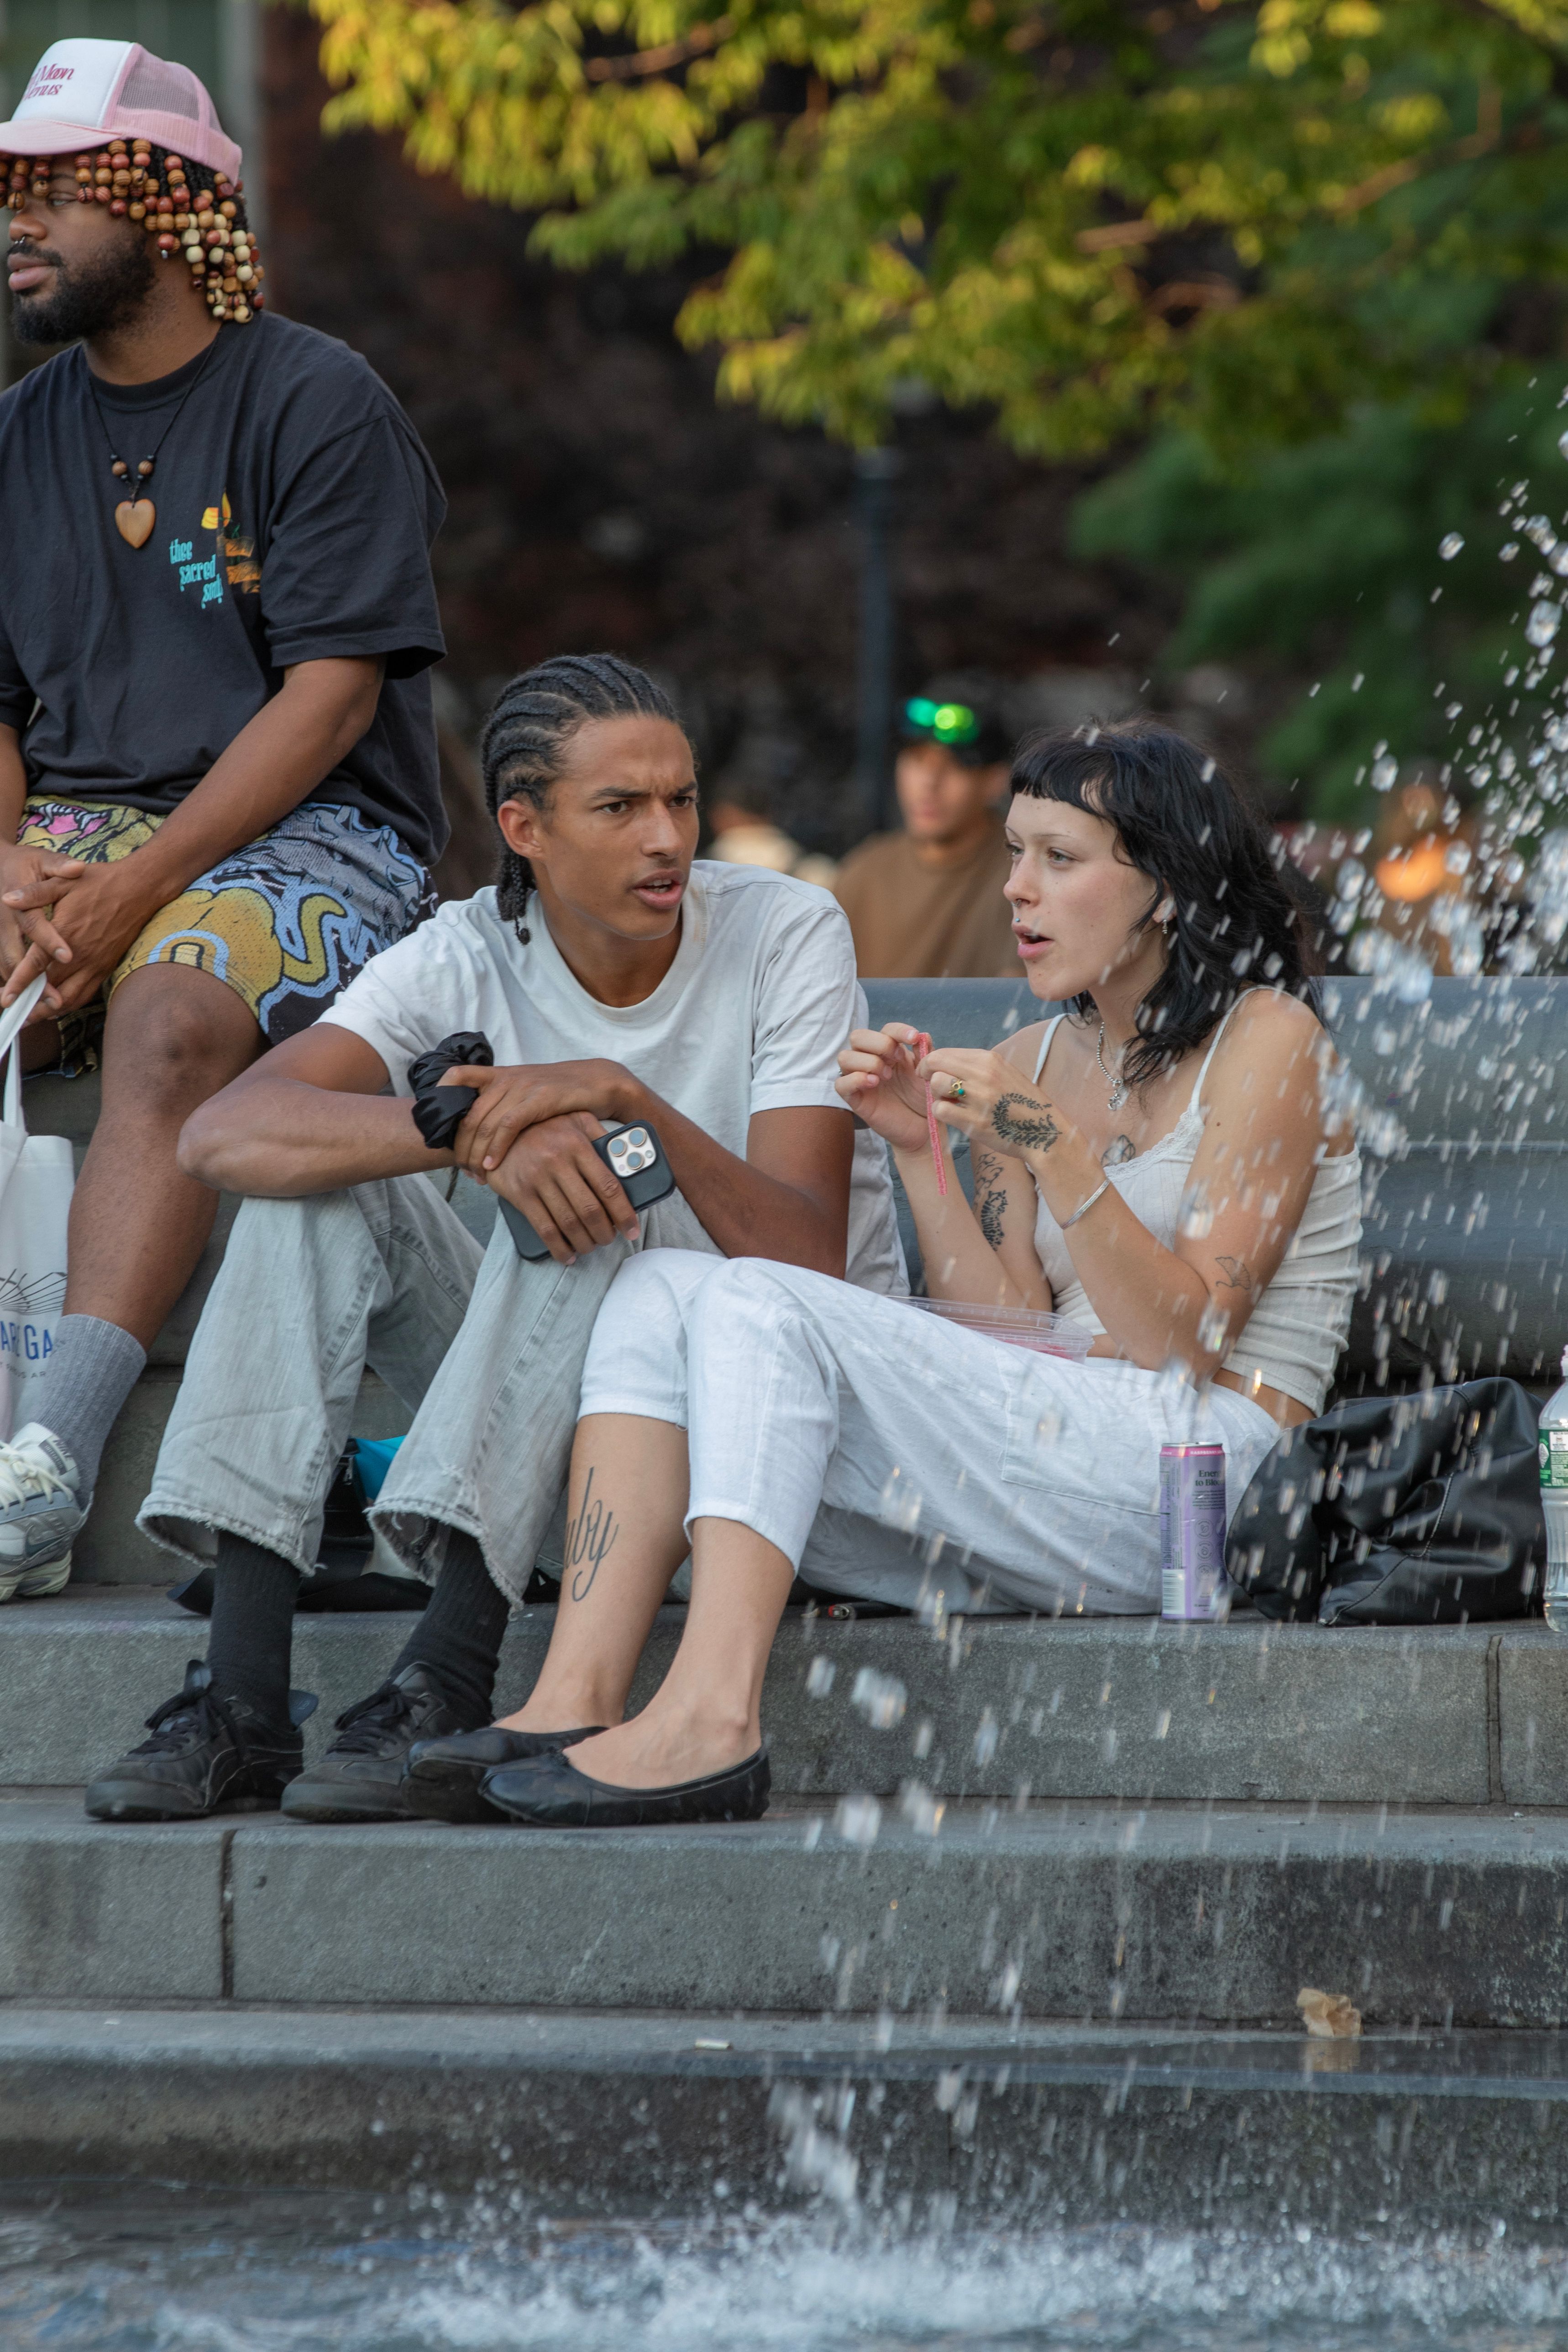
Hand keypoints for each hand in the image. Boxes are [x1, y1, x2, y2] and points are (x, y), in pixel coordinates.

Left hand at [0, 857, 158, 1013]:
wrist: (139, 890)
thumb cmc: (101, 882)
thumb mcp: (63, 882)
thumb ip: (34, 893)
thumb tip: (7, 899)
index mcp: (66, 933)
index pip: (37, 965)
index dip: (19, 983)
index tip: (6, 999)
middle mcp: (81, 955)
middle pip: (50, 989)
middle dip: (29, 1004)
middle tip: (11, 1013)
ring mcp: (95, 964)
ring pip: (69, 998)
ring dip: (48, 1012)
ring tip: (29, 1020)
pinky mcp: (106, 968)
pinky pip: (85, 994)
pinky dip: (69, 1006)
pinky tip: (55, 1009)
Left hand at [442, 1057, 633, 1174]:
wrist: (597, 1082)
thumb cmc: (562, 1094)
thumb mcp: (527, 1093)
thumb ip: (504, 1105)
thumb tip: (482, 1133)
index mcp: (499, 1075)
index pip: (457, 1076)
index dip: (440, 1096)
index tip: (440, 1127)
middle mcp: (505, 1078)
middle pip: (466, 1114)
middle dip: (460, 1146)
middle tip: (462, 1170)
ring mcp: (521, 1087)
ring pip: (483, 1123)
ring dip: (475, 1154)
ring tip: (476, 1175)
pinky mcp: (538, 1099)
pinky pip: (508, 1126)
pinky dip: (496, 1149)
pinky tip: (492, 1166)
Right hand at [484, 1111, 641, 1262]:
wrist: (500, 1130)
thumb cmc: (546, 1127)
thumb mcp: (576, 1119)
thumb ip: (600, 1134)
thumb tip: (625, 1157)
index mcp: (578, 1145)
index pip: (609, 1186)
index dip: (624, 1213)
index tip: (632, 1229)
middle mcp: (558, 1162)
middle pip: (590, 1210)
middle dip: (605, 1233)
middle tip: (610, 1240)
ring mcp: (538, 1179)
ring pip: (569, 1223)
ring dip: (584, 1242)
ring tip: (591, 1247)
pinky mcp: (520, 1194)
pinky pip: (544, 1228)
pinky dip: (559, 1247)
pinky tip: (567, 1254)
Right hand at [835, 1023, 931, 1153]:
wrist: (923, 1128)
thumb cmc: (924, 1099)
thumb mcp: (928, 1074)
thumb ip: (925, 1054)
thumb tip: (922, 1035)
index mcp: (890, 1051)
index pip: (885, 1030)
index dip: (898, 1030)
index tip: (913, 1038)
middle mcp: (871, 1060)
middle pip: (858, 1036)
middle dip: (879, 1043)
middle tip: (896, 1059)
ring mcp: (860, 1079)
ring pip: (844, 1057)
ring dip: (867, 1061)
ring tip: (886, 1076)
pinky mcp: (855, 1099)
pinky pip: (840, 1083)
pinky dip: (855, 1079)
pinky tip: (874, 1083)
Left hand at [921, 1046, 1072, 1163]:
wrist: (1044, 1132)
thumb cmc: (1022, 1104)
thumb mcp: (1005, 1073)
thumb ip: (978, 1067)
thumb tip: (947, 1063)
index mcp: (989, 1059)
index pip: (945, 1052)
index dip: (931, 1063)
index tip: (930, 1072)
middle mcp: (983, 1074)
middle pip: (935, 1063)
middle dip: (927, 1074)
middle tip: (932, 1087)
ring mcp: (979, 1097)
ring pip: (936, 1084)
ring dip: (936, 1095)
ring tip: (950, 1103)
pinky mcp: (974, 1121)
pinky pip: (940, 1110)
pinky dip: (941, 1114)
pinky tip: (953, 1117)